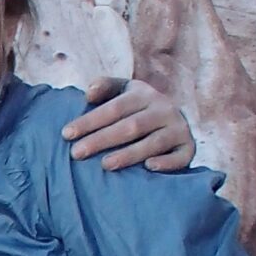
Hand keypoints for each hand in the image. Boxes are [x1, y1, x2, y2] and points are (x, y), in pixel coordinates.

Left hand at [66, 77, 195, 170]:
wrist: (173, 121)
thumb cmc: (135, 109)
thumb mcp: (122, 92)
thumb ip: (104, 87)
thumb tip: (89, 93)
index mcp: (144, 94)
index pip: (114, 108)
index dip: (90, 121)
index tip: (66, 134)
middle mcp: (164, 109)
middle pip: (130, 126)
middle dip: (102, 140)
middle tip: (76, 153)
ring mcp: (178, 129)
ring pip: (153, 142)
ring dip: (129, 154)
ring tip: (105, 165)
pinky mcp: (189, 148)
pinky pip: (180, 157)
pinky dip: (166, 163)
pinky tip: (149, 168)